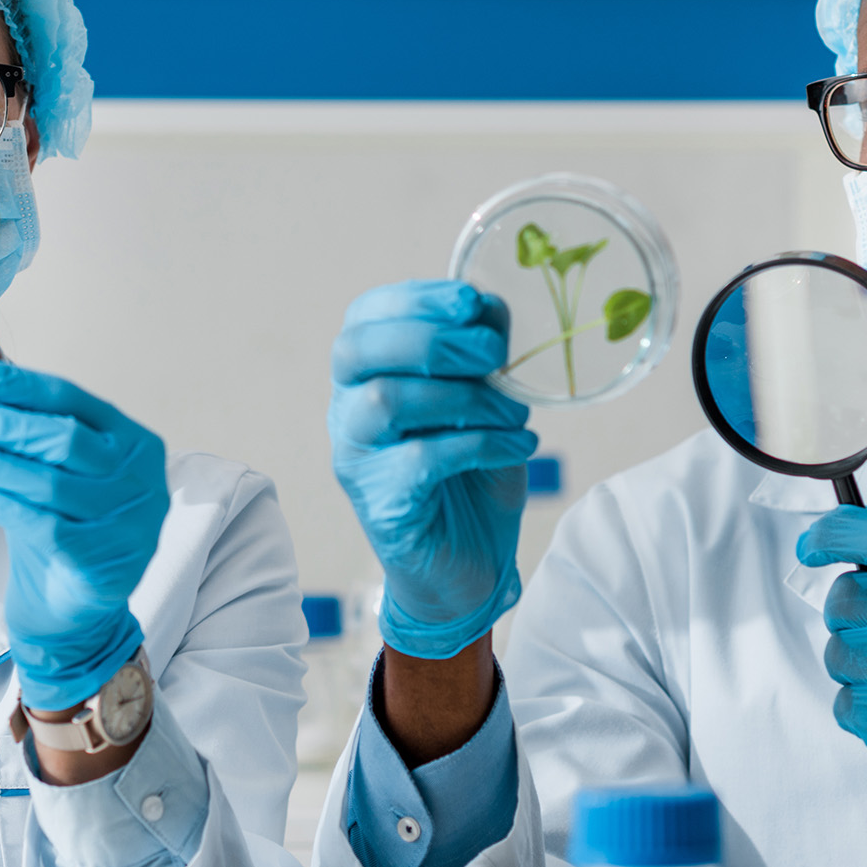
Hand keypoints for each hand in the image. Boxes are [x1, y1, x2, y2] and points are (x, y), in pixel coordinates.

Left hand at [0, 355, 165, 710]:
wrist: (75, 610)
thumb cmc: (62, 526)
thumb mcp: (51, 471)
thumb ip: (23, 430)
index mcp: (132, 441)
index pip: (68, 398)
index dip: (9, 384)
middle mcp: (140, 478)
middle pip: (61, 438)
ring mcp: (128, 522)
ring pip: (47, 480)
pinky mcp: (103, 561)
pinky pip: (39, 522)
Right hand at [329, 280, 537, 659]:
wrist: (470, 567)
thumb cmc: (473, 475)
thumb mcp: (487, 402)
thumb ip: (482, 356)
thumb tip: (494, 308)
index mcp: (367, 374)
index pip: (366, 316)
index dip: (418, 299)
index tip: (474, 302)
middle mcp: (347, 411)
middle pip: (358, 350)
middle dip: (433, 339)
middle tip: (495, 354)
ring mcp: (356, 458)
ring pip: (384, 400)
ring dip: (464, 397)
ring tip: (514, 415)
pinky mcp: (380, 503)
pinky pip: (421, 459)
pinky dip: (481, 444)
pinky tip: (518, 447)